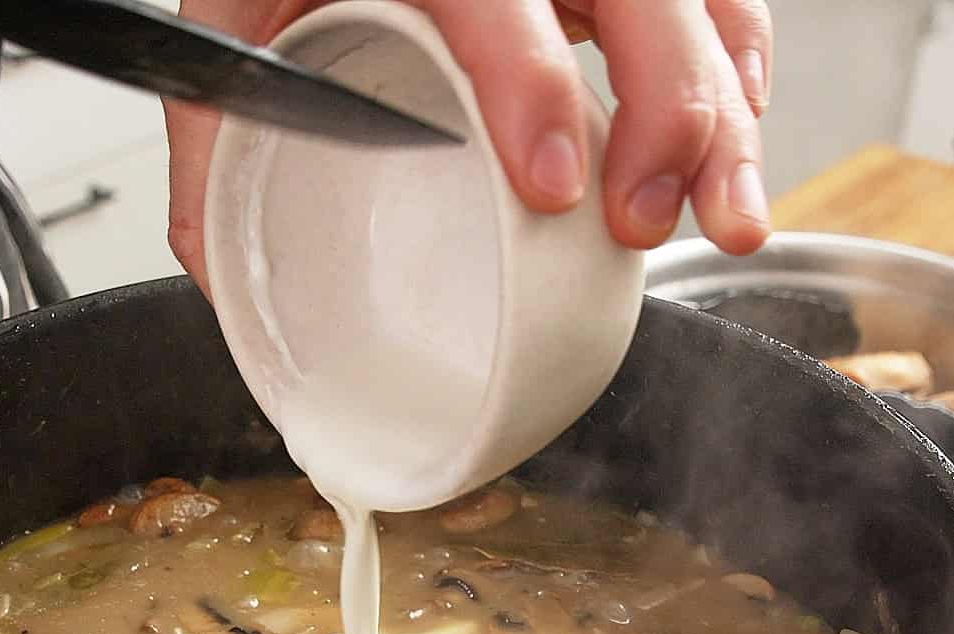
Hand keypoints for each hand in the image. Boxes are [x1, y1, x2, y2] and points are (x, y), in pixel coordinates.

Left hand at [165, 1, 771, 294]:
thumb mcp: (229, 39)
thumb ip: (216, 142)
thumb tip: (221, 273)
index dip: (532, 81)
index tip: (551, 186)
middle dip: (663, 109)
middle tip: (638, 221)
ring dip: (723, 113)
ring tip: (724, 216)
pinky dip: (737, 68)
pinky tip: (734, 138)